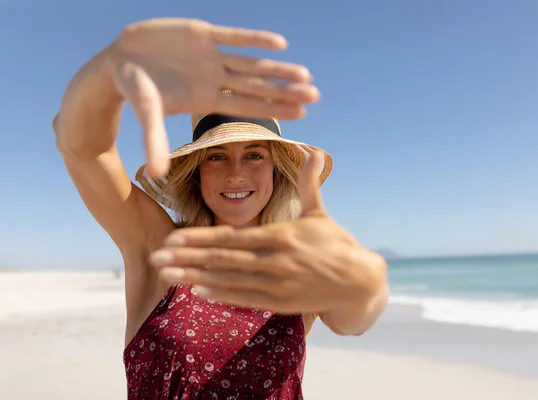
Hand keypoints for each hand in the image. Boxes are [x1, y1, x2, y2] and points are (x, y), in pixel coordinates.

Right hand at [56, 18, 318, 176]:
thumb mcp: (147, 114)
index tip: (302, 114)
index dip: (274, 109)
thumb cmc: (134, 90)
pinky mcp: (202, 33)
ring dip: (277, 68)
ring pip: (251, 63)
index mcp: (206, 99)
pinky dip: (254, 39)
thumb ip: (155, 140)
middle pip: (257, 86)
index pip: (248, 106)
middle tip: (316, 94)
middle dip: (285, 90)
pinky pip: (233, 36)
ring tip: (305, 74)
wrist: (120, 60)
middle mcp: (215, 78)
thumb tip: (157, 175)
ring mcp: (211, 56)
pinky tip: (279, 43)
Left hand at [149, 151, 386, 314]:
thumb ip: (309, 184)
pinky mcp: (281, 303)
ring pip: (229, 280)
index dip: (199, 237)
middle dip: (186, 258)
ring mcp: (277, 284)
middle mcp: (275, 261)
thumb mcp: (319, 212)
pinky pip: (245, 299)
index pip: (231, 237)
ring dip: (195, 278)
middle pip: (222, 259)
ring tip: (167, 275)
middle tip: (155, 257)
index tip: (172, 237)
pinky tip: (197, 291)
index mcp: (281, 235)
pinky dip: (221, 295)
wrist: (358, 281)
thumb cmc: (335, 243)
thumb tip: (314, 151)